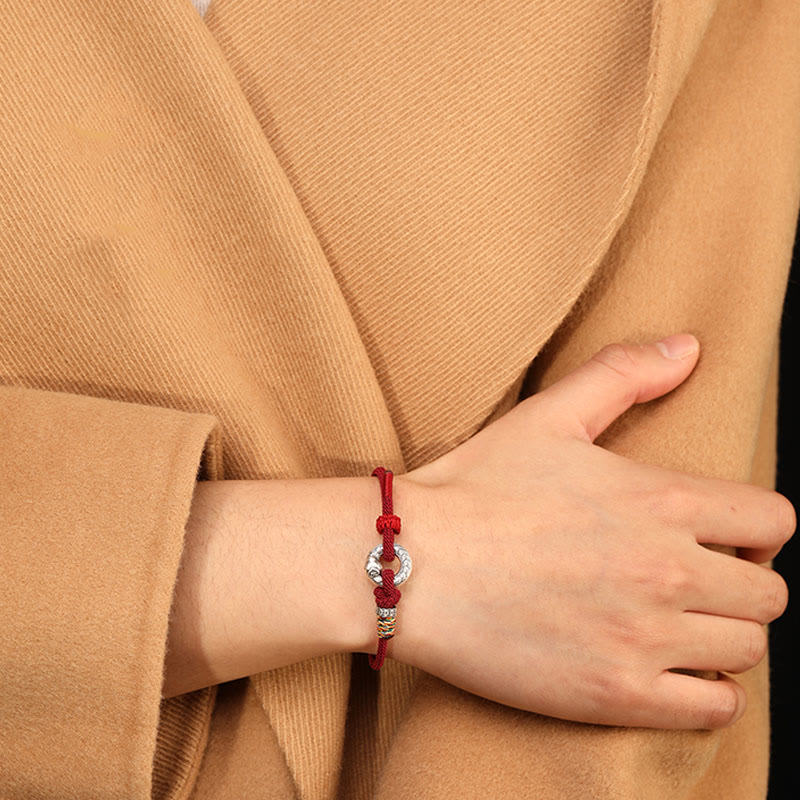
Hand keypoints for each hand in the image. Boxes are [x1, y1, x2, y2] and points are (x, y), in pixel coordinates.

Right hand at [388, 334, 794, 729]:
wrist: (409, 564)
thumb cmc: (472, 488)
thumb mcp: (546, 417)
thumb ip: (623, 374)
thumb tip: (689, 347)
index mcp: (660, 500)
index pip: (774, 520)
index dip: (755, 528)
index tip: (722, 536)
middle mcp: (667, 570)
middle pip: (769, 594)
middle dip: (741, 584)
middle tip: (694, 582)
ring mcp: (645, 638)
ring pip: (748, 651)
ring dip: (724, 637)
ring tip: (679, 626)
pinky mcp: (616, 693)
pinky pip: (713, 709)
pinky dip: (707, 694)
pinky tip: (670, 670)